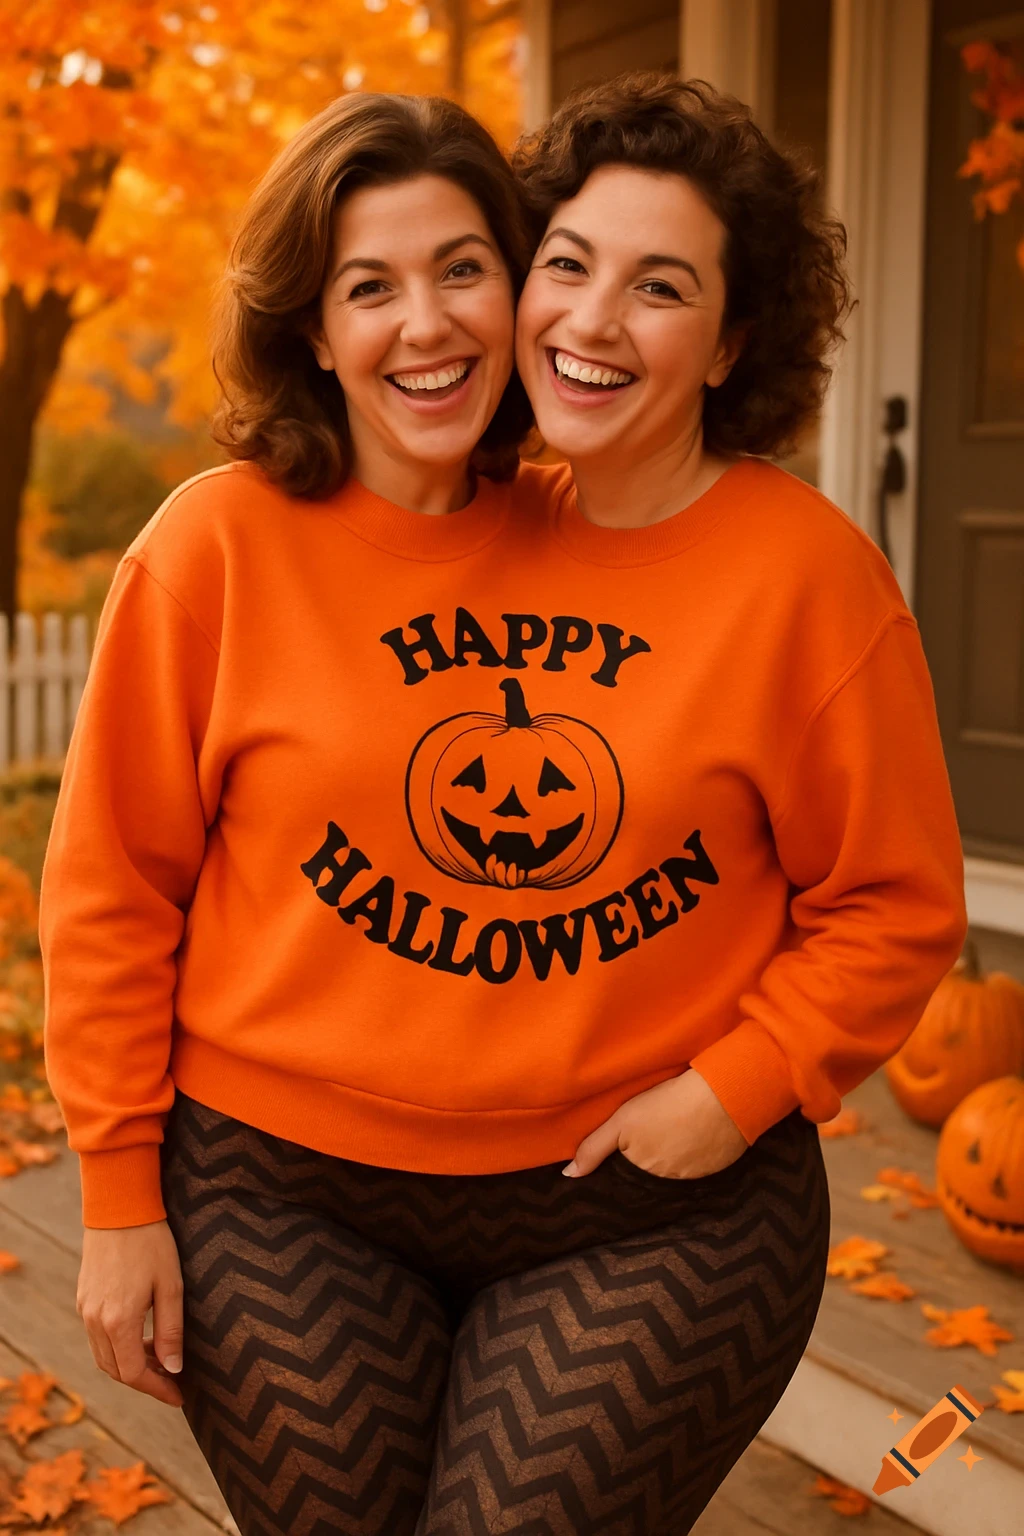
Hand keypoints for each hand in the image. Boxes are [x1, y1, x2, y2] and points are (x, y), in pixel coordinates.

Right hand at [77, 1221, 185, 1408]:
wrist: (119, 1208)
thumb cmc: (151, 1243)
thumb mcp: (171, 1286)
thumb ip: (170, 1331)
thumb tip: (174, 1368)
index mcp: (118, 1321)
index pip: (134, 1374)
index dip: (157, 1389)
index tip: (179, 1396)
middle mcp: (95, 1321)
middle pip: (116, 1371)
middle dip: (145, 1380)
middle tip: (173, 1380)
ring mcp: (85, 1310)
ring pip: (104, 1356)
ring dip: (130, 1365)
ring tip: (160, 1358)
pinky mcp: (83, 1299)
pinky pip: (97, 1337)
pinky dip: (118, 1347)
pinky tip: (141, 1336)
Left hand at [564, 1068, 748, 1179]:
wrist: (720, 1097)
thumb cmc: (666, 1103)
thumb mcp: (622, 1120)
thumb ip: (593, 1149)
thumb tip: (569, 1175)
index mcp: (643, 1171)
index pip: (630, 1176)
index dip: (630, 1159)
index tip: (636, 1141)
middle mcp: (668, 1182)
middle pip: (653, 1173)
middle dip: (653, 1157)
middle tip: (659, 1129)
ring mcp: (695, 1178)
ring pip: (678, 1169)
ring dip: (677, 1154)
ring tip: (678, 1127)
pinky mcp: (718, 1169)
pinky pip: (703, 1166)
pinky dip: (699, 1152)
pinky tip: (699, 1131)